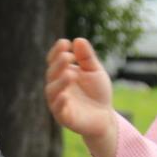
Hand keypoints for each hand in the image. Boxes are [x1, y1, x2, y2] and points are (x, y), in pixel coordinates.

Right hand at [45, 38, 118, 156]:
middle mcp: (57, 87)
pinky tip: (65, 96)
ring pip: (52, 91)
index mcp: (62, 74)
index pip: (54, 61)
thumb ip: (87, 57)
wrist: (105, 117)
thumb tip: (78, 40)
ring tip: (70, 74)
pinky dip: (60, 102)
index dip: (57, 52)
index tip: (65, 43)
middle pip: (51, 74)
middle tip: (66, 56)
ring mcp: (58, 102)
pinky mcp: (63, 117)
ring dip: (59, 82)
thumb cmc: (97, 93)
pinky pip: (57, 109)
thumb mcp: (95, 71)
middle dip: (58, 65)